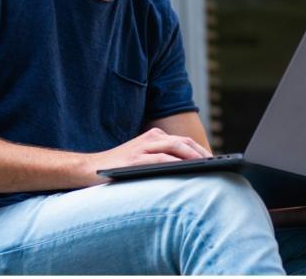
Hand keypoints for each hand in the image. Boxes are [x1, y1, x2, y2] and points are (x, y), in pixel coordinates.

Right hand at [84, 127, 210, 183]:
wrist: (89, 168)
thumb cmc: (119, 167)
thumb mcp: (142, 158)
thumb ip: (161, 158)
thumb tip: (188, 170)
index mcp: (153, 136)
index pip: (183, 141)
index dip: (200, 150)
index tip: (214, 161)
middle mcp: (150, 138)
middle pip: (183, 142)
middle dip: (202, 153)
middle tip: (216, 164)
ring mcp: (142, 147)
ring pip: (175, 147)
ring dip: (193, 156)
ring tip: (206, 166)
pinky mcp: (135, 159)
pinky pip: (161, 159)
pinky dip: (176, 163)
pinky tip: (186, 169)